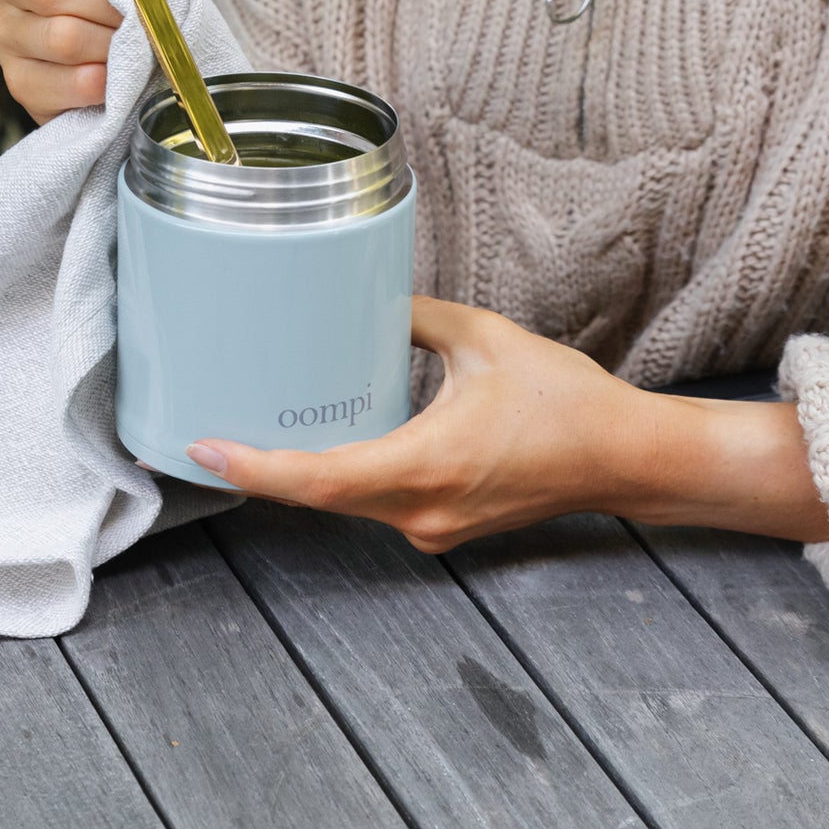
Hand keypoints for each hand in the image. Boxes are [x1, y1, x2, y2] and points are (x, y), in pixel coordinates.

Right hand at [0, 0, 198, 124]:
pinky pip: (54, 84)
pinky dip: (96, 84)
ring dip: (111, 48)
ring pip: (57, 38)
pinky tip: (115, 79)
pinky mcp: (15, 79)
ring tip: (136, 50)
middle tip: (149, 21)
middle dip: (112, 8)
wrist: (143, 64)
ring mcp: (2, 30)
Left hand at [185, 297, 828, 548]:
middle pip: (318, 498)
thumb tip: (370, 300)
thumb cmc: (566, 402)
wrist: (622, 459)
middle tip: (211, 439)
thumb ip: (415, 318)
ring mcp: (432, 528)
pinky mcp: (442, 527)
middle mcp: (421, 509)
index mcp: (426, 464)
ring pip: (346, 506)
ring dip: (302, 477)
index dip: (254, 470)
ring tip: (255, 440)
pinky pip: (376, 507)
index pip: (318, 481)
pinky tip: (326, 448)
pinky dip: (343, 481)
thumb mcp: (484, 339)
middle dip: (261, 472)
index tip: (206, 452)